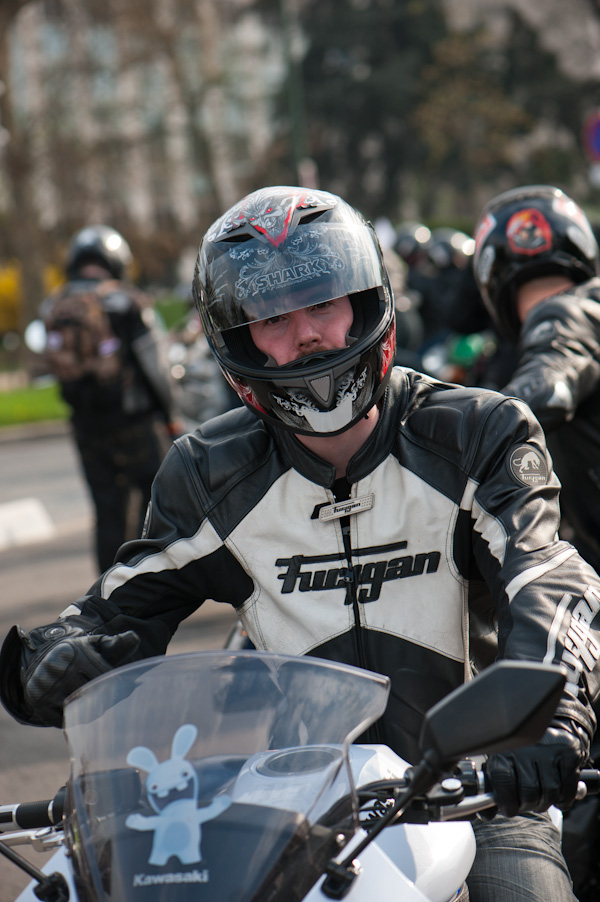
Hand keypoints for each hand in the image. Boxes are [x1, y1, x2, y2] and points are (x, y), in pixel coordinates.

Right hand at [21, 624, 140, 726]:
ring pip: (78, 708)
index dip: (117, 685)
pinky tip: (78, 713)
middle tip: (112, 703)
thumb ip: (115, 644)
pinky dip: (73, 719)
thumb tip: (134, 638)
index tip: (128, 690)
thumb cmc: (76, 654)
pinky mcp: (37, 702)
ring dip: (90, 712)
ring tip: (97, 708)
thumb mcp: (93, 645)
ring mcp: (46, 686)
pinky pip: (62, 720)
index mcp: (75, 652)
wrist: (39, 660)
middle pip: (91, 693)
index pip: (102, 674)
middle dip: (105, 700)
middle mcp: (58, 668)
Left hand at [485, 718, 589, 816]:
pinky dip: (563, 798)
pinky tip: (556, 792)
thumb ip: (489, 794)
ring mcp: (548, 749)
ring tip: (540, 794)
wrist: (538, 732)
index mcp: (502, 752)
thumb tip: (486, 814)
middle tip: (526, 801)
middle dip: (528, 805)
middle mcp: (524, 748)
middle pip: (529, 792)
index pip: (503, 782)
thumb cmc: (514, 758)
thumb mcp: (496, 770)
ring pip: (550, 792)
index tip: (509, 808)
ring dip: (546, 801)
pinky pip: (568, 790)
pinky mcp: (568, 754)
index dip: (507, 803)